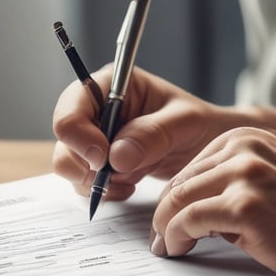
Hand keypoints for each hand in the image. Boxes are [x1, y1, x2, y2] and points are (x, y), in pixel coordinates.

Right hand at [52, 66, 275, 200]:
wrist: (210, 148)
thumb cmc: (201, 125)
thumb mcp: (185, 123)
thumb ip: (153, 134)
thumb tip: (115, 156)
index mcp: (112, 84)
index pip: (73, 105)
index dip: (78, 134)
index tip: (102, 158)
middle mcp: (97, 108)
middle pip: (64, 137)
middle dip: (84, 163)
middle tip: (117, 176)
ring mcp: (95, 136)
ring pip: (69, 163)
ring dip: (95, 180)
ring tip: (131, 179)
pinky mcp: (100, 162)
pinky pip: (84, 181)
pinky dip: (104, 190)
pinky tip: (131, 185)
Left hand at [150, 127, 275, 275]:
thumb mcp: (273, 176)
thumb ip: (234, 179)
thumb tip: (189, 206)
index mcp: (246, 138)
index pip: (191, 167)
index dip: (174, 197)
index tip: (167, 219)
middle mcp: (242, 149)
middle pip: (179, 182)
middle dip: (164, 213)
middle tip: (161, 238)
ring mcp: (243, 176)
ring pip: (176, 200)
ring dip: (165, 228)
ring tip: (169, 247)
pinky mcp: (244, 207)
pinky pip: (188, 220)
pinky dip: (175, 238)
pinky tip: (179, 250)